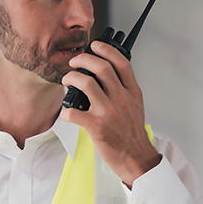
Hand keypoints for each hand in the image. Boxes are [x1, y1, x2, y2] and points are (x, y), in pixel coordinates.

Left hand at [60, 40, 160, 186]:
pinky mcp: (96, 127)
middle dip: (83, 59)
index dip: (106, 49)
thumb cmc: (131, 132)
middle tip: (74, 62)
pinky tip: (67, 111)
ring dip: (71, 78)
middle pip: (101, 68)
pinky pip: (73, 112)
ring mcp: (108, 112)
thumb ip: (124, 87)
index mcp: (132, 92)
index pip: (121, 62)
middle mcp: (121, 99)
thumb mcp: (135, 104)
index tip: (95, 45)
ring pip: (86, 84)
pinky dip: (65, 110)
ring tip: (67, 81)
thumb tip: (107, 71)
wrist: (136, 158)